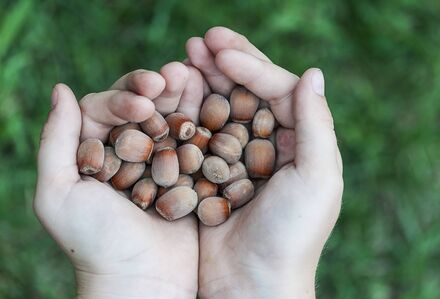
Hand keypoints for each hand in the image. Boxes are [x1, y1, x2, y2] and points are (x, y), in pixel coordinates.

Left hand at [34, 62, 202, 298]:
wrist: (144, 280)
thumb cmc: (96, 242)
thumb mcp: (59, 195)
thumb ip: (55, 142)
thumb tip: (60, 88)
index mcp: (94, 151)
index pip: (105, 109)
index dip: (123, 99)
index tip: (143, 105)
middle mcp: (127, 151)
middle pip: (141, 108)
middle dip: (157, 89)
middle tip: (173, 75)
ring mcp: (160, 159)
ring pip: (169, 117)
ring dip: (181, 95)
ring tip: (193, 76)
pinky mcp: (188, 170)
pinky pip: (194, 138)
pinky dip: (203, 117)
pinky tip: (214, 98)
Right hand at [186, 27, 342, 297]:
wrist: (251, 285)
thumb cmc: (291, 234)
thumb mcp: (317, 178)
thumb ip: (316, 124)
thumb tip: (313, 72)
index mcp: (297, 141)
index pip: (276, 89)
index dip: (251, 65)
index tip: (221, 49)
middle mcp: (268, 144)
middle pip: (247, 92)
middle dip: (226, 62)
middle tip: (202, 38)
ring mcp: (236, 156)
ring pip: (219, 106)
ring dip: (203, 79)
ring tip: (185, 54)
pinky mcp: (208, 172)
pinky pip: (198, 133)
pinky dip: (186, 111)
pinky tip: (173, 92)